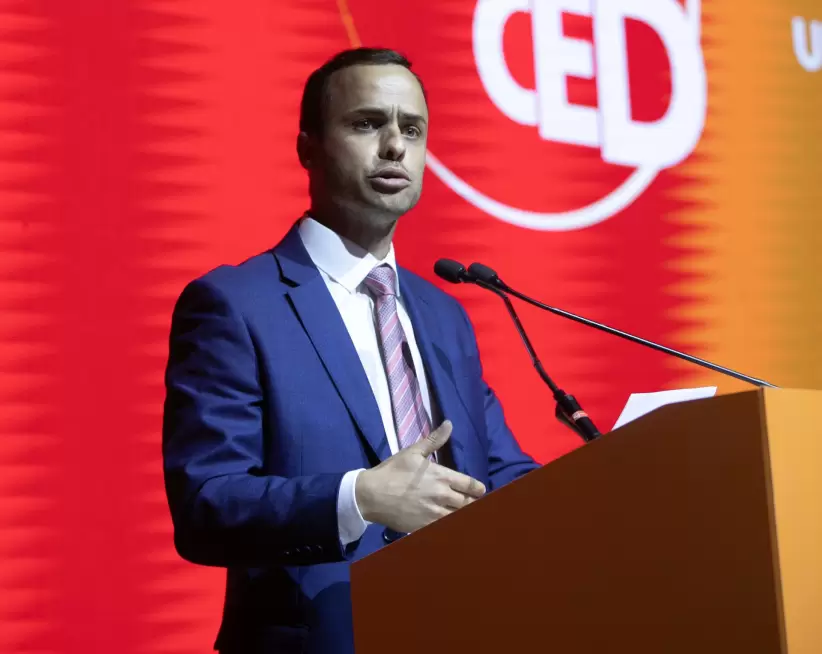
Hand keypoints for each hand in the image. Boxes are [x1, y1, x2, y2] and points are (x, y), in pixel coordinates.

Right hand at [355, 421, 486, 533]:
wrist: (371, 495)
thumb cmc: (392, 471)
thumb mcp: (412, 452)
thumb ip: (434, 440)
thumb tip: (449, 424)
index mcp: (441, 476)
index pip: (470, 485)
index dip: (478, 489)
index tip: (480, 491)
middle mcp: (442, 495)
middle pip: (468, 503)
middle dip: (472, 503)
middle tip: (473, 503)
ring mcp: (434, 513)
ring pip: (459, 517)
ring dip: (463, 514)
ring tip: (463, 513)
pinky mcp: (425, 527)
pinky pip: (445, 528)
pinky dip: (450, 525)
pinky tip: (450, 523)